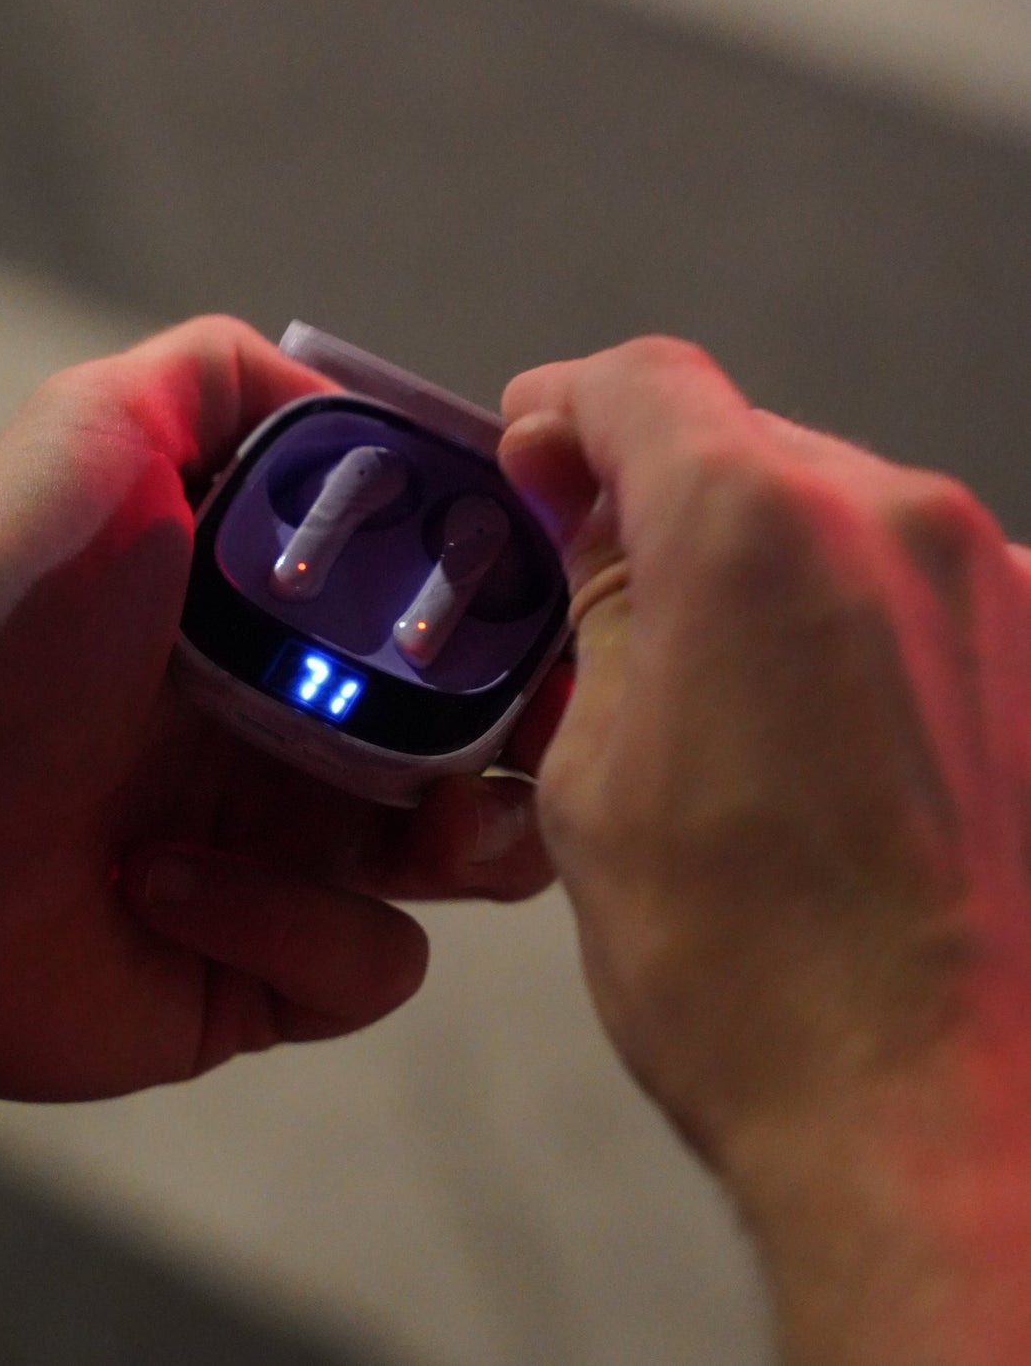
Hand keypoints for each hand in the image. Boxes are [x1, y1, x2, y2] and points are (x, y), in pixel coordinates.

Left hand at [0, 317, 558, 1099]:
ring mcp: (283, 868)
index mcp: (285, 629)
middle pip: (490, 753)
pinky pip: (363, 967)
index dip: (525, 627)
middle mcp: (299, 743)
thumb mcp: (105, 426)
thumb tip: (360, 412)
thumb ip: (228, 380)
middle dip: (532, 748)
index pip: (456, 630)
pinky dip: (291, 926)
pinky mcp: (252, 981)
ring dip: (463, 844)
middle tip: (524, 743)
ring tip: (406, 823)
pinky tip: (160, 881)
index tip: (560, 619)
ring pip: (462, 871)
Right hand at [498, 337, 1030, 1360]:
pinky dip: (856, 629)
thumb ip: (598, 615)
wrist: (948, 1127)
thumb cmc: (743, 969)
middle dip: (661, 504)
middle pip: (745, 449)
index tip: (530, 456)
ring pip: (841, 521)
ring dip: (764, 572)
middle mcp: (897, 520)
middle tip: (602, 600)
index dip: (563, 408)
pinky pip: (926, 596)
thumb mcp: (597, 774)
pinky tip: (831, 747)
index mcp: (752, 527)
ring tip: (726, 701)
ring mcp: (1004, 588)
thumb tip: (595, 528)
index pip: (640, 385)